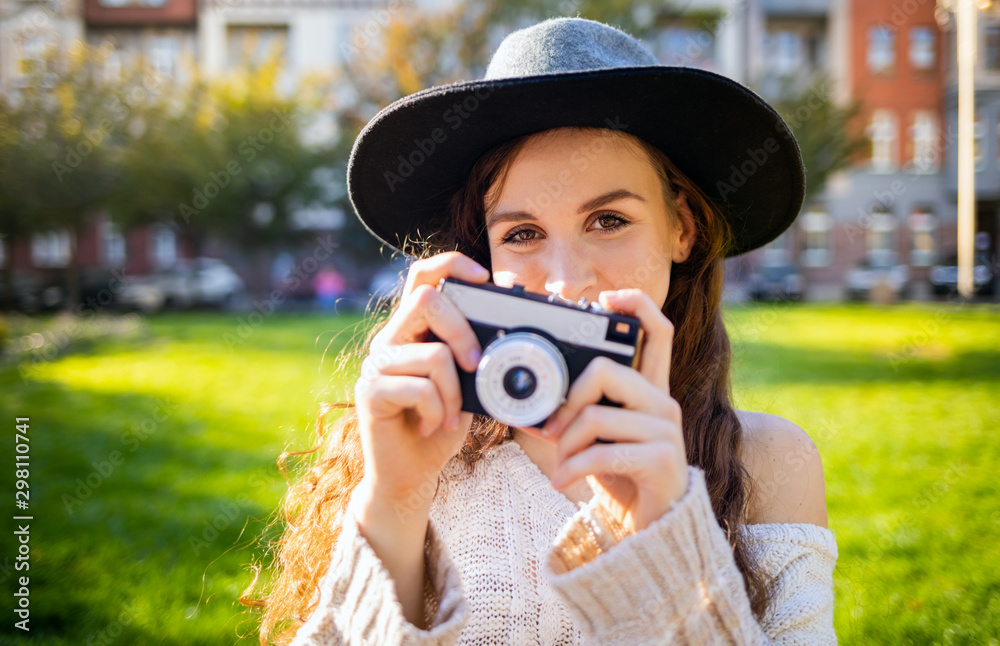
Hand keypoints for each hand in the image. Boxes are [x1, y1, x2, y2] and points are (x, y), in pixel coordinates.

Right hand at [354, 252, 488, 506]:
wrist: (409, 475)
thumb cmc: (440, 426)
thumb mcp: (468, 386)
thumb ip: (478, 359)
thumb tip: (523, 341)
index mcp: (413, 330)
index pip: (422, 276)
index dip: (451, 264)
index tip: (483, 276)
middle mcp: (390, 339)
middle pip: (426, 299)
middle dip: (463, 330)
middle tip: (476, 365)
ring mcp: (377, 365)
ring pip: (432, 353)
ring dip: (455, 390)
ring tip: (453, 414)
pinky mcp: (370, 394)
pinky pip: (418, 388)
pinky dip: (439, 411)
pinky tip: (434, 426)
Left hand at [540, 289, 688, 532]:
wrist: (653, 528)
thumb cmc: (622, 478)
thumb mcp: (596, 440)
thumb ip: (575, 415)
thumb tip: (532, 406)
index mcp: (650, 391)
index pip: (659, 332)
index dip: (638, 305)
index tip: (608, 297)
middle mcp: (664, 403)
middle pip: (608, 371)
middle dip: (569, 399)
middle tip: (552, 428)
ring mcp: (666, 432)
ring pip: (597, 415)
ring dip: (566, 443)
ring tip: (560, 463)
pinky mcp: (662, 460)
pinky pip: (603, 453)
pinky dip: (573, 468)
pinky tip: (563, 481)